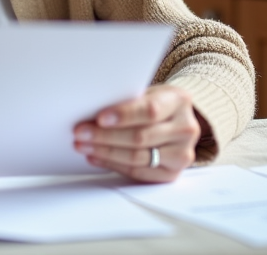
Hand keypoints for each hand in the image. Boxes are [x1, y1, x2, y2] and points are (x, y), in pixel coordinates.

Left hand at [73, 85, 201, 181]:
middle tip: (81, 133)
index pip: (150, 110)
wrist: (175, 121)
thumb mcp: (147, 93)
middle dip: (105, 136)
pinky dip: (113, 165)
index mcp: (179, 101)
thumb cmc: (155, 103)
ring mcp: (182, 154)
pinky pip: (138, 172)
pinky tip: (97, 157)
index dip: (124, 115)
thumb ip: (127, 100)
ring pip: (137, 157)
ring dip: (105, 152)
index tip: (100, 118)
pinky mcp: (172, 174)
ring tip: (84, 145)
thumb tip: (91, 111)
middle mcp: (186, 129)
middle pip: (141, 137)